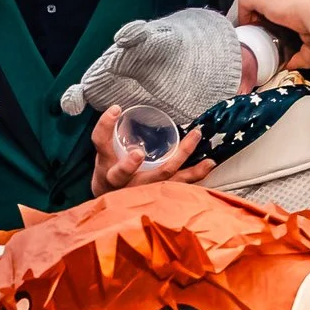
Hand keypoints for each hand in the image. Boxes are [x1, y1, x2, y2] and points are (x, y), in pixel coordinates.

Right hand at [89, 104, 215, 195]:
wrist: (114, 203)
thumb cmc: (112, 172)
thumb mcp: (107, 155)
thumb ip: (114, 135)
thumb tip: (126, 105)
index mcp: (106, 167)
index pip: (100, 144)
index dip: (104, 127)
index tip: (116, 109)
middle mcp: (121, 182)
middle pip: (124, 173)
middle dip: (129, 164)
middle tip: (138, 152)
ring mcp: (142, 191)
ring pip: (161, 176)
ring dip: (179, 156)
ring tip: (194, 136)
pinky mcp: (161, 194)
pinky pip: (180, 184)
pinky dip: (196, 173)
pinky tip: (209, 162)